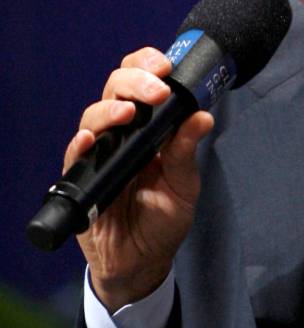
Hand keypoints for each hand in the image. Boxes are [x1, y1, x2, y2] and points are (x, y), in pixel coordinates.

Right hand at [66, 47, 213, 311]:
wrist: (141, 261)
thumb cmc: (162, 221)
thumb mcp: (184, 185)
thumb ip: (187, 151)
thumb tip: (203, 115)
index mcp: (149, 128)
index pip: (142, 82)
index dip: (148, 66)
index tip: (166, 65)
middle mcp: (122, 134)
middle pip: (117, 89)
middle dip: (135, 81)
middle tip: (156, 91)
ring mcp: (100, 154)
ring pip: (94, 115)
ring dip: (110, 110)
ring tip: (128, 113)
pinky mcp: (83, 178)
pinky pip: (75, 155)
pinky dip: (82, 143)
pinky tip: (91, 139)